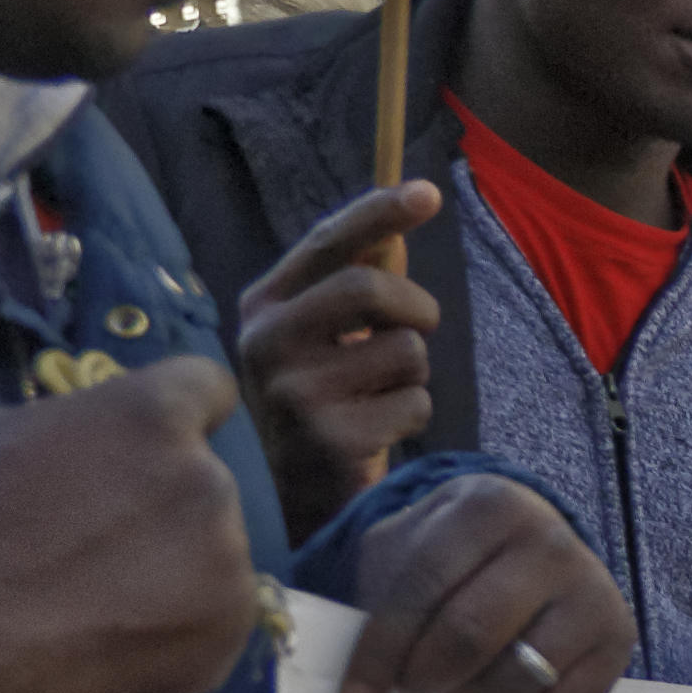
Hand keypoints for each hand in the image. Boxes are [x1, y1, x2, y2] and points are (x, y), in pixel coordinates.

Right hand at [0, 354, 261, 692]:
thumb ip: (78, 420)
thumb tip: (107, 432)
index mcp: (152, 416)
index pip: (208, 386)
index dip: (185, 410)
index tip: (161, 440)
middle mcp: (207, 481)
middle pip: (204, 479)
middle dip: (165, 500)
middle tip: (105, 540)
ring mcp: (227, 560)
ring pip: (215, 549)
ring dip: (176, 564)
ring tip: (106, 596)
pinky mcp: (230, 630)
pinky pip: (215, 612)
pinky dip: (180, 623)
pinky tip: (123, 636)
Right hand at [232, 179, 439, 543]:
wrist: (296, 500)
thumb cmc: (324, 405)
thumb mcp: (323, 338)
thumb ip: (355, 282)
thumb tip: (404, 216)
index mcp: (263, 306)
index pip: (327, 242)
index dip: (381, 212)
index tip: (428, 192)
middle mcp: (266, 342)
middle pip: (370, 287)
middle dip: (416, 307)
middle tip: (418, 330)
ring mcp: (294, 393)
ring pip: (405, 350)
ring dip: (415, 374)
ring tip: (381, 397)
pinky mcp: (330, 439)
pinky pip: (414, 403)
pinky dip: (413, 416)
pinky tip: (378, 434)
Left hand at [334, 472, 628, 692]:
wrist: (528, 547)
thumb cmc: (451, 557)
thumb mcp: (405, 549)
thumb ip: (376, 601)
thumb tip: (359, 692)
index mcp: (489, 505)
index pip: (421, 588)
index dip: (381, 654)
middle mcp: (551, 539)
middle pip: (471, 636)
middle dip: (426, 677)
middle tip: (414, 686)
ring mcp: (593, 589)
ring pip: (518, 677)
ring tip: (457, 685)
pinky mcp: (619, 637)